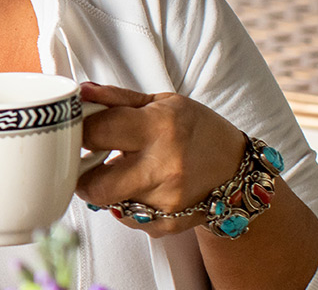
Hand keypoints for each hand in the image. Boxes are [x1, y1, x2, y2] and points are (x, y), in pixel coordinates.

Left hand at [74, 82, 246, 237]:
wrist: (237, 168)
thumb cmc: (198, 130)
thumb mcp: (161, 102)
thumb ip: (116, 98)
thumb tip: (80, 92)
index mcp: (159, 128)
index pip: (95, 133)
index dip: (80, 132)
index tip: (80, 132)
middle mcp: (164, 167)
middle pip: (93, 185)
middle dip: (83, 174)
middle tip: (91, 161)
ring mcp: (167, 201)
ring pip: (108, 204)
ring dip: (106, 189)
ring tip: (124, 171)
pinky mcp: (169, 224)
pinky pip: (128, 219)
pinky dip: (127, 204)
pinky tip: (144, 188)